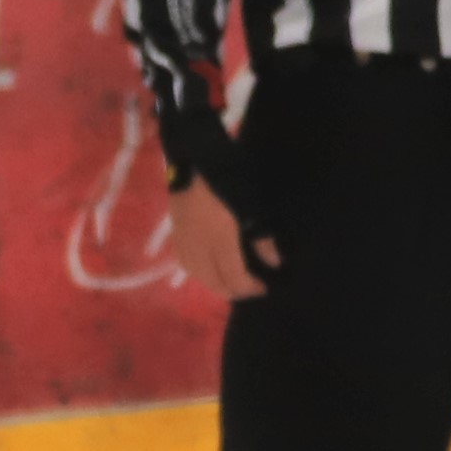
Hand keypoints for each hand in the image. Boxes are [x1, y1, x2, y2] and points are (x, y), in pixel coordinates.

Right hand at [168, 182, 275, 300]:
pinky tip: (209, 270)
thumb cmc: (228, 179)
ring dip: (216, 284)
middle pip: (214, 284)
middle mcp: (200, 250)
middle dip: (233, 291)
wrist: (194, 160)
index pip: (234, 278)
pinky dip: (201, 274)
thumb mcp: (253, 205)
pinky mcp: (176, 237)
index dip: (249, 288)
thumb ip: (263, 237)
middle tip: (250, 288)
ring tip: (232, 281)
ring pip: (199, 278)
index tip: (263, 288)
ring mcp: (185, 244)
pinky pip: (187, 266)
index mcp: (221, 241)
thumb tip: (274, 262)